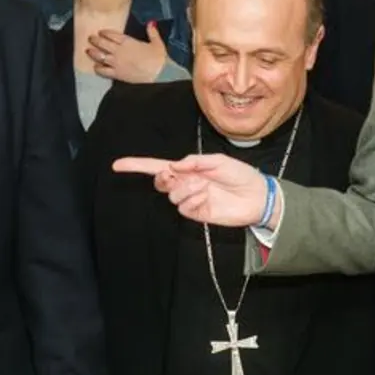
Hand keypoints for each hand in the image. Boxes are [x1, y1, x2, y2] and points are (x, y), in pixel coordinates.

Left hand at [87, 23, 167, 82]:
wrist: (159, 75)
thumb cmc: (159, 59)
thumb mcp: (157, 43)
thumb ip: (152, 32)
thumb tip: (151, 22)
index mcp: (128, 42)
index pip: (112, 35)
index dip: (105, 33)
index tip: (100, 31)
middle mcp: (119, 51)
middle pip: (103, 44)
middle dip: (95, 40)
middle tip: (90, 38)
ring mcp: (116, 63)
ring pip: (100, 56)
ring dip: (93, 53)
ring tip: (88, 51)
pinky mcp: (117, 74)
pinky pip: (103, 71)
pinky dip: (98, 69)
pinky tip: (95, 67)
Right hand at [113, 153, 269, 225]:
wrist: (256, 196)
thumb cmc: (239, 175)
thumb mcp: (218, 160)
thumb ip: (194, 161)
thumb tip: (172, 166)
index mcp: (187, 169)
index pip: (156, 167)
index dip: (136, 166)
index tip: (117, 164)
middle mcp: (185, 184)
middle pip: (160, 182)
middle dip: (164, 179)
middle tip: (179, 176)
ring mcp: (190, 199)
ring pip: (172, 196)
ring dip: (186, 189)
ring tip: (205, 187)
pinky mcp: (197, 213)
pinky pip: (183, 208)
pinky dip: (193, 200)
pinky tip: (207, 197)